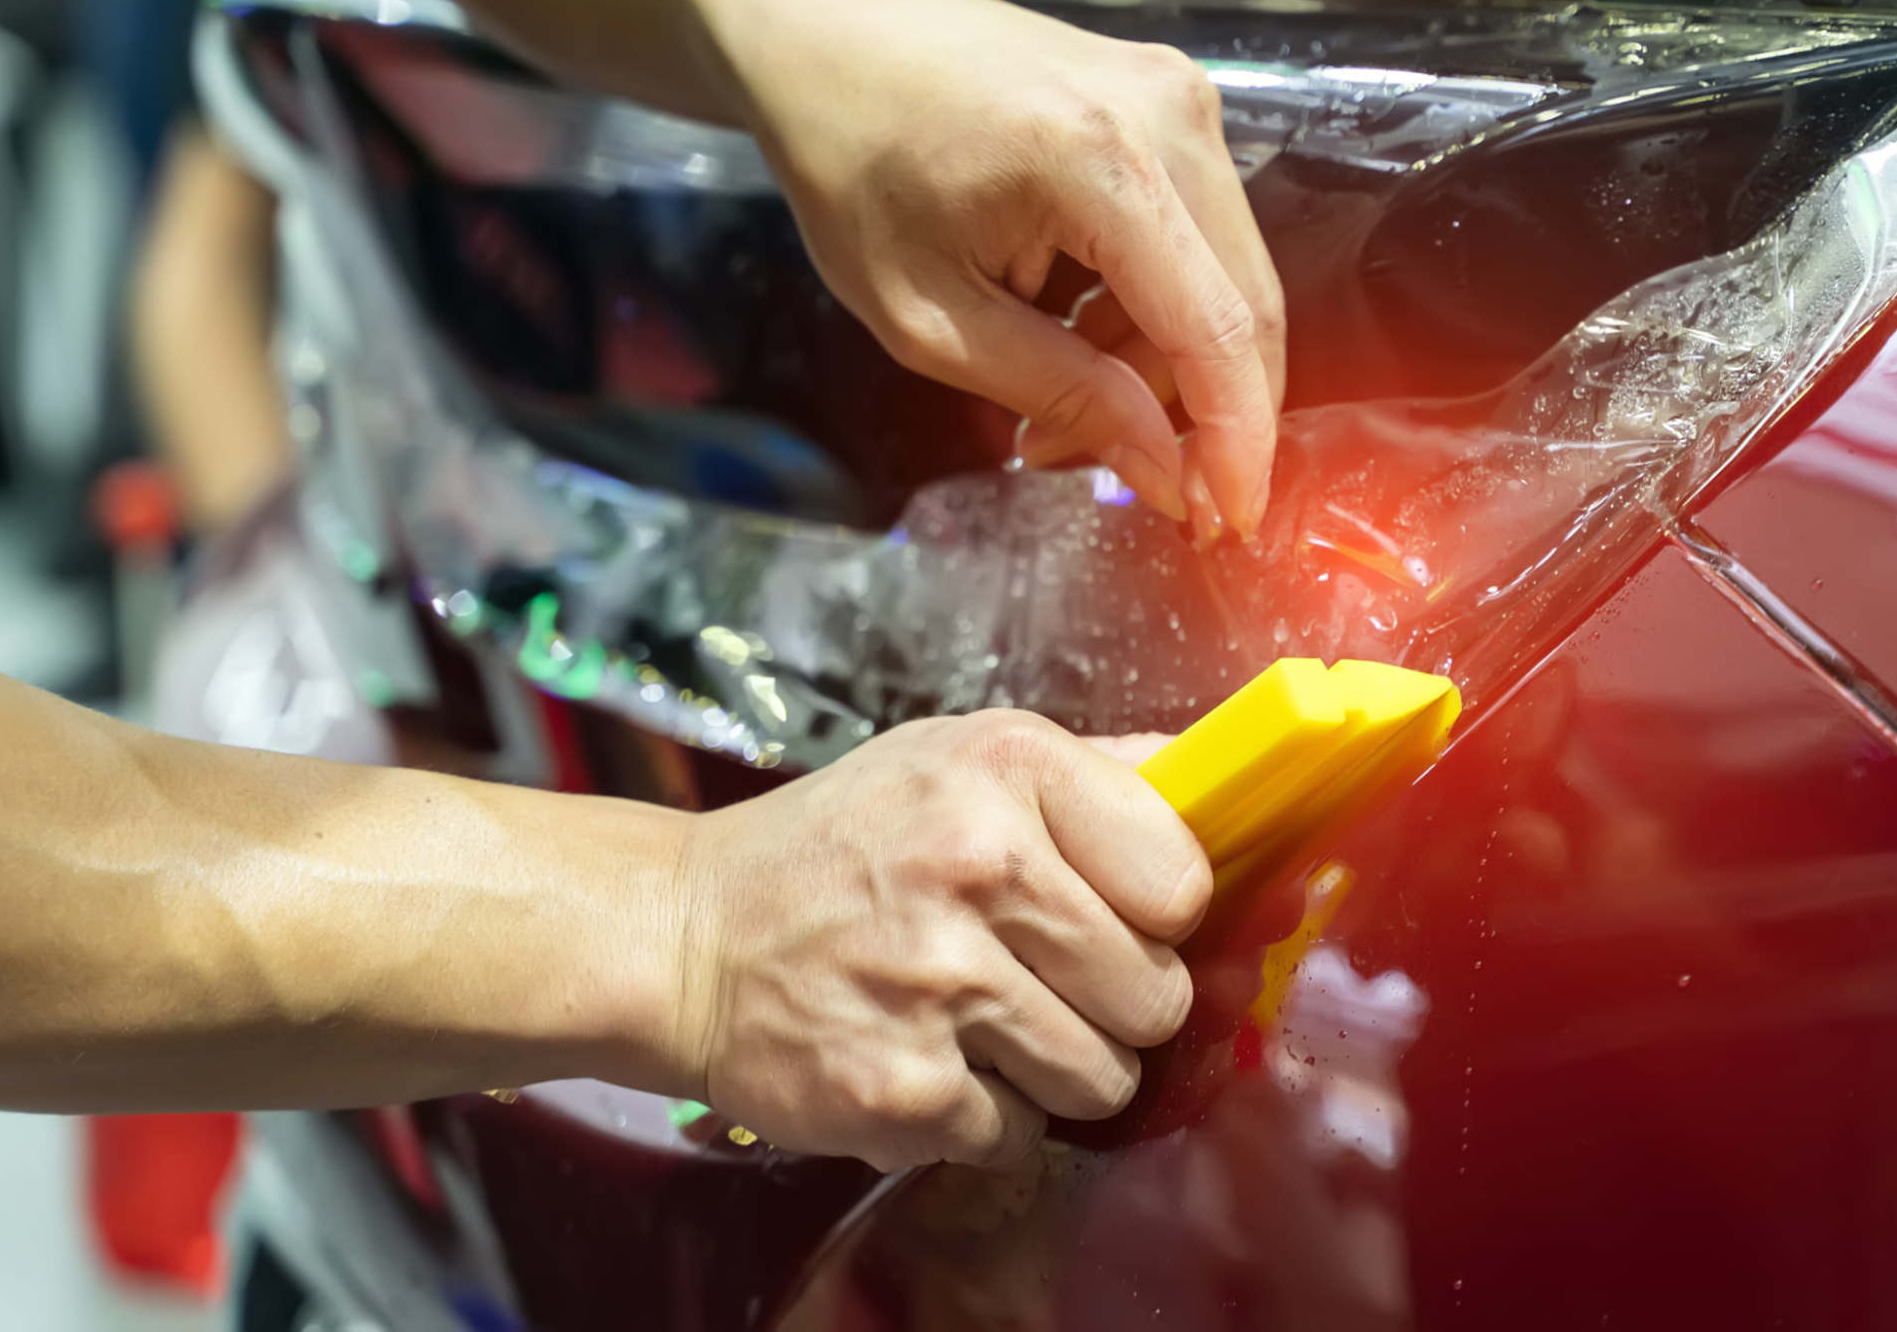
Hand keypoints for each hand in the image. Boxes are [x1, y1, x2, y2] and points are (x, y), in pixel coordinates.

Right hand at [669, 711, 1211, 1169]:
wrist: (684, 938)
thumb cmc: (840, 847)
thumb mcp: (957, 759)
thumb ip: (1094, 772)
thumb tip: (1212, 779)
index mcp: (1008, 768)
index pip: (1182, 880)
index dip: (1159, 913)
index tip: (1117, 914)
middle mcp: (979, 867)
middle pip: (1157, 995)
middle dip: (1113, 1003)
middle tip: (1042, 978)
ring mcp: (940, 985)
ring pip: (1104, 1079)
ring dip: (1056, 1068)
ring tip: (982, 1020)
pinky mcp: (905, 1091)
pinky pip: (1022, 1136)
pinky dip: (985, 1118)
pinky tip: (929, 1059)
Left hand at [689, 0, 1284, 539]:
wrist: (835, 35)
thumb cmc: (854, 167)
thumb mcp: (928, 317)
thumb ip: (1062, 393)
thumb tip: (1168, 474)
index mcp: (1097, 161)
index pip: (1216, 327)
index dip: (1236, 440)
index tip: (1228, 522)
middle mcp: (1166, 114)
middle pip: (1241, 309)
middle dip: (1192, 413)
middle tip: (1095, 459)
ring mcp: (1182, 97)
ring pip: (1227, 282)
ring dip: (1161, 362)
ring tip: (1056, 389)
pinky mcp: (1177, 102)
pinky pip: (1203, 240)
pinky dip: (1154, 307)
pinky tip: (1074, 321)